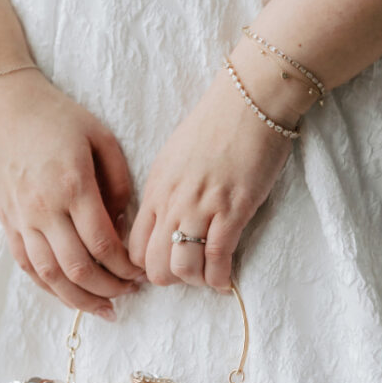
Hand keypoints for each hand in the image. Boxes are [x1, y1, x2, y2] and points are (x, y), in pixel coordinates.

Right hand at [0, 67, 145, 317]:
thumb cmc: (55, 116)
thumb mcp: (100, 137)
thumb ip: (119, 182)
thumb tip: (123, 224)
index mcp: (72, 186)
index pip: (103, 243)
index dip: (126, 267)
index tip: (142, 271)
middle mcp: (44, 209)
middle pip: (79, 269)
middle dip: (109, 289)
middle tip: (130, 292)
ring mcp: (22, 220)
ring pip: (51, 277)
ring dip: (81, 299)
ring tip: (105, 308)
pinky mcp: (8, 224)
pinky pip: (28, 268)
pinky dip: (50, 288)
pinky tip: (70, 296)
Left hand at [128, 39, 316, 290]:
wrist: (249, 101)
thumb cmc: (214, 125)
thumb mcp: (173, 158)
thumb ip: (164, 191)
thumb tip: (162, 220)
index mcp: (155, 189)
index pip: (133, 246)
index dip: (144, 267)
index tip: (161, 268)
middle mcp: (172, 202)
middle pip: (153, 265)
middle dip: (167, 280)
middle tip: (185, 274)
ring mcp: (201, 207)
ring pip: (182, 268)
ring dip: (194, 281)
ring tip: (207, 275)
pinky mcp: (233, 210)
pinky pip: (217, 258)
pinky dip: (219, 278)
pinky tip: (225, 280)